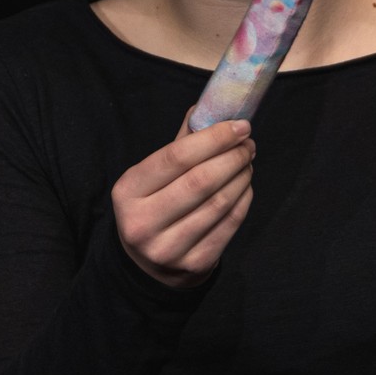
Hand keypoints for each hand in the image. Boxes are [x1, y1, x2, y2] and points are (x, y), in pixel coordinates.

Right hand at [111, 113, 256, 289]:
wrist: (149, 266)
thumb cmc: (154, 207)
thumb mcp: (151, 177)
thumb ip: (179, 143)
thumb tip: (210, 107)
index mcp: (128, 192)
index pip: (175, 158)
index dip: (212, 139)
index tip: (238, 126)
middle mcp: (142, 223)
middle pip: (200, 181)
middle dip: (232, 157)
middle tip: (248, 144)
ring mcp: (168, 249)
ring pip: (218, 203)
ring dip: (241, 176)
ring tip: (247, 162)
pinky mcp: (194, 264)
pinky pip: (229, 224)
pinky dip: (243, 200)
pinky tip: (246, 186)